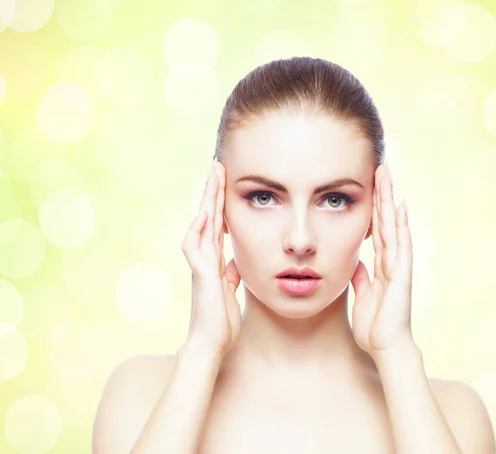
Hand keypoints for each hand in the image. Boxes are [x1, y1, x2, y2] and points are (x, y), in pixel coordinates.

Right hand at [180, 159, 241, 359]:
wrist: (211, 345)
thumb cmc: (220, 321)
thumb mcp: (231, 290)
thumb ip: (231, 273)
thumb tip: (235, 261)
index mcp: (214, 261)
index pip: (217, 224)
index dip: (221, 202)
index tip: (224, 181)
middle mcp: (205, 259)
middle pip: (208, 217)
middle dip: (213, 191)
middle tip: (217, 165)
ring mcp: (201, 266)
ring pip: (201, 226)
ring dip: (207, 201)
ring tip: (213, 176)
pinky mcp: (201, 277)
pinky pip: (195, 249)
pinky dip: (198, 231)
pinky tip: (205, 213)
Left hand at [350, 161, 414, 358]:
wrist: (385, 347)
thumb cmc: (375, 325)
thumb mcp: (362, 294)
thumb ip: (361, 276)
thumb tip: (356, 262)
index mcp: (381, 265)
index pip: (377, 228)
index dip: (374, 206)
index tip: (370, 184)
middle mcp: (391, 260)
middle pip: (386, 220)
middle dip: (382, 194)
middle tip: (380, 167)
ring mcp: (398, 266)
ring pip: (394, 226)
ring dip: (390, 200)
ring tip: (387, 175)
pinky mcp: (401, 275)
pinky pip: (401, 245)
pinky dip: (401, 226)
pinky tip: (400, 206)